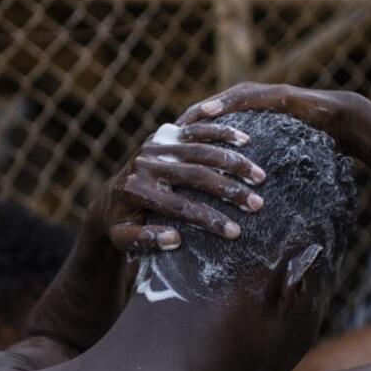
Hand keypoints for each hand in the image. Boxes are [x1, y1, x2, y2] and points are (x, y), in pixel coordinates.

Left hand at [95, 122, 267, 251]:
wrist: (109, 196)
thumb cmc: (122, 223)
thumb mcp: (123, 238)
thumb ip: (144, 240)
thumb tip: (175, 239)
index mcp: (136, 190)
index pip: (180, 206)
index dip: (209, 220)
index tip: (235, 232)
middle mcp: (145, 163)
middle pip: (195, 175)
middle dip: (230, 191)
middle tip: (258, 205)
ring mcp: (156, 144)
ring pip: (201, 150)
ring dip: (234, 163)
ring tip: (260, 177)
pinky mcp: (165, 133)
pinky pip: (197, 129)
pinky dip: (222, 132)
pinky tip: (246, 139)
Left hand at [176, 82, 370, 156]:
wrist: (339, 122)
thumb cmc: (308, 143)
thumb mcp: (274, 157)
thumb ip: (252, 167)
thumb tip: (233, 197)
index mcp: (243, 116)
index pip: (205, 124)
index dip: (183, 136)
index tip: (161, 151)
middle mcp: (246, 100)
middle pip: (204, 111)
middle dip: (182, 125)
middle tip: (158, 139)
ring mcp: (259, 95)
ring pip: (218, 103)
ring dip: (195, 114)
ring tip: (174, 128)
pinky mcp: (272, 94)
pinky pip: (242, 100)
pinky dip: (223, 106)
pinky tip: (205, 115)